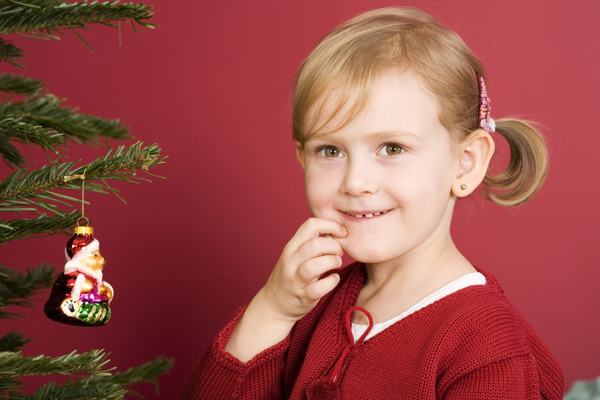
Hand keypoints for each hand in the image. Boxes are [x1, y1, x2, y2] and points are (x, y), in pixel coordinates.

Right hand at [225, 218, 346, 362]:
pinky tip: (334, 279)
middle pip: (316, 244)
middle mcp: (291, 261)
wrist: (273, 304)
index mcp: (292, 246)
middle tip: (339, 253)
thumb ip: (313, 243)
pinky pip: (319, 288)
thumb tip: (335, 232)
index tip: (342, 233)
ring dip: (332, 262)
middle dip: (334, 246)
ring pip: (315, 265)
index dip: (331, 225)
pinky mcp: (302, 296)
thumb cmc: (292, 276)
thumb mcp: (297, 255)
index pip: (311, 225)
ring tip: (336, 264)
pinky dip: (331, 282)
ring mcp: (294, 279)